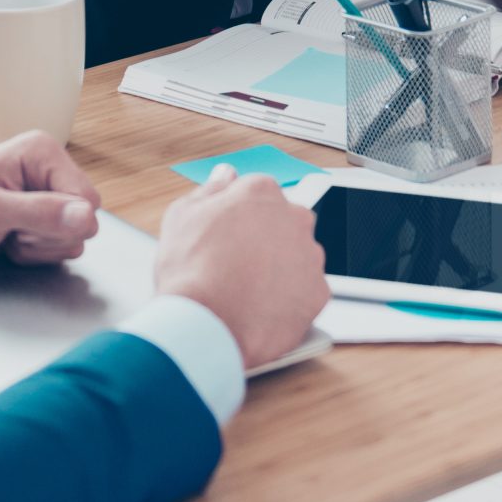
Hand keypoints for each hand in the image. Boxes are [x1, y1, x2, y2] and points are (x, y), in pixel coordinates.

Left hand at [0, 131, 102, 265]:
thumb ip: (40, 213)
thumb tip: (87, 217)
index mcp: (42, 153)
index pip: (87, 200)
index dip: (59, 224)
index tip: (19, 224)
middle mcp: (49, 171)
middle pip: (83, 221)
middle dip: (46, 237)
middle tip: (8, 230)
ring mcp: (45, 195)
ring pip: (72, 237)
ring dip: (38, 248)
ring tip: (5, 234)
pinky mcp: (39, 218)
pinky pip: (58, 246)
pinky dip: (33, 254)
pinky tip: (8, 242)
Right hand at [154, 164, 330, 368]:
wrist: (204, 325)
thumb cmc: (189, 271)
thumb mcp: (183, 216)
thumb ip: (211, 190)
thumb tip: (225, 175)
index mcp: (261, 192)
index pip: (260, 194)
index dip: (242, 217)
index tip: (231, 235)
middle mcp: (293, 217)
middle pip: (285, 222)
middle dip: (267, 239)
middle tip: (239, 264)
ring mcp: (309, 255)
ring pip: (300, 256)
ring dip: (282, 268)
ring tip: (249, 290)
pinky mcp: (318, 292)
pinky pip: (308, 291)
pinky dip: (291, 299)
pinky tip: (264, 307)